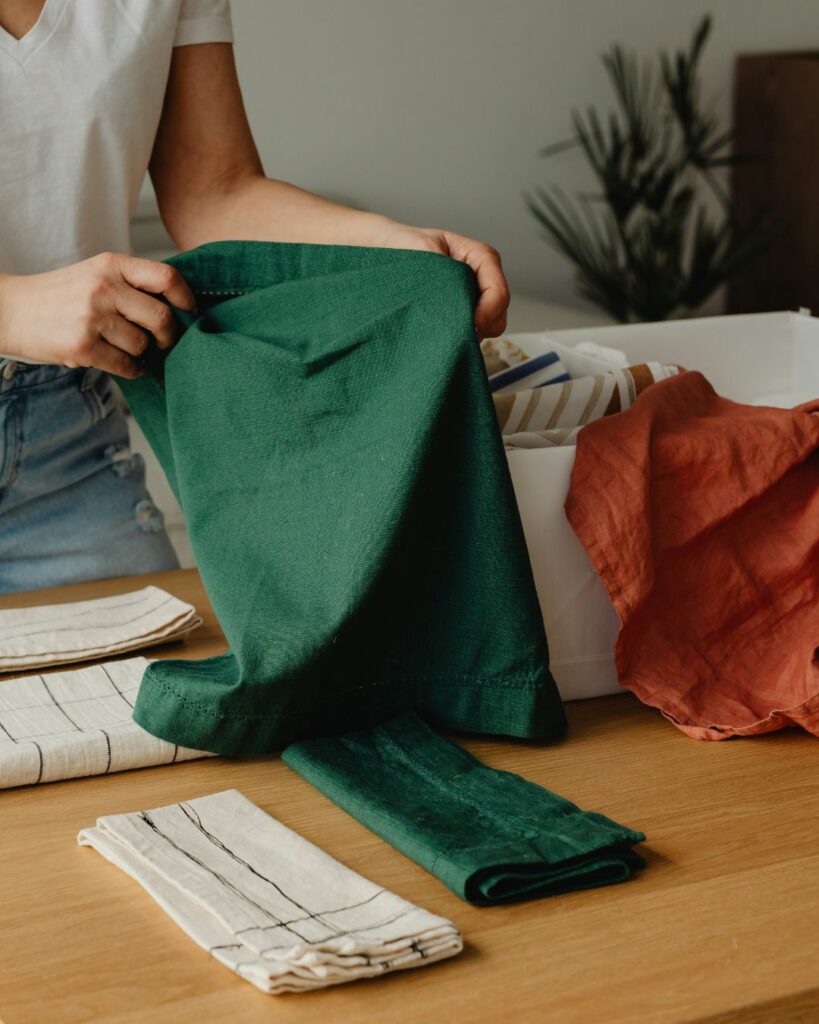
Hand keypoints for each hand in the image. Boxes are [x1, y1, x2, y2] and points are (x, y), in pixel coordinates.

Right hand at [0, 252, 195, 378]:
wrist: (11, 310)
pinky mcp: (82, 347)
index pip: (166, 278)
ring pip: (142, 344)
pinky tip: (125, 364)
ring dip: (142, 353)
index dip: (186, 298)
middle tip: (163, 341)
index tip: (189, 311)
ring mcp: (91, 318)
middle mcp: (103, 288)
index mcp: (111, 265)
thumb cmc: (61, 295)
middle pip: (161, 317)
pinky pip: (126, 365)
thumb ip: (131, 284)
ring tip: (128, 349)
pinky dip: (132, 369)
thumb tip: (178, 307)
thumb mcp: (95, 274)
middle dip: (169, 335)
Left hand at [375, 223, 509, 339]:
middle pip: (499, 314)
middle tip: (449, 330)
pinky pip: (475, 331)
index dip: (486, 315)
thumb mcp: (425, 253)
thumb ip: (445, 278)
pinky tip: (439, 328)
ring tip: (439, 325)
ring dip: (468, 332)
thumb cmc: (405, 247)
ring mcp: (476, 296)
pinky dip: (460, 334)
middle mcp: (484, 277)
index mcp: (481, 257)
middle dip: (479, 327)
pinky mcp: (465, 310)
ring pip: (490, 326)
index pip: (498, 294)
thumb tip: (459, 309)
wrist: (388, 250)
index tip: (465, 327)